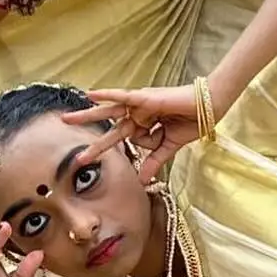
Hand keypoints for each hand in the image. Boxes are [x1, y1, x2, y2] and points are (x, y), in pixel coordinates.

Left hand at [64, 84, 201, 180]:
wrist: (210, 107)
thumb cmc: (192, 121)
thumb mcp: (169, 146)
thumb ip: (154, 161)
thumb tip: (142, 182)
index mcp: (144, 124)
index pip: (124, 139)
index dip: (114, 148)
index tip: (91, 159)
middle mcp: (139, 113)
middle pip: (110, 124)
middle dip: (90, 132)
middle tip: (69, 139)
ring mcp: (141, 105)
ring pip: (110, 111)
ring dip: (88, 114)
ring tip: (66, 118)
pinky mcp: (146, 98)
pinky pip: (123, 96)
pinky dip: (107, 95)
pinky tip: (90, 95)